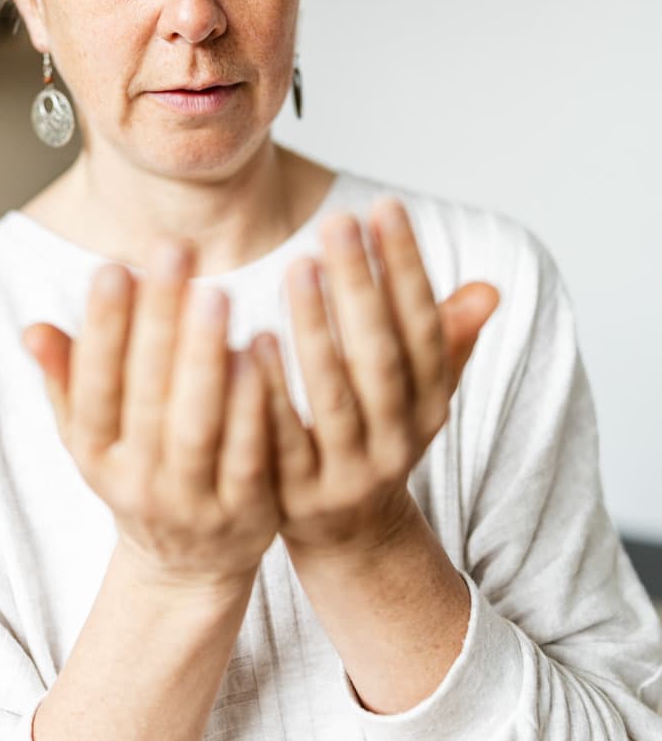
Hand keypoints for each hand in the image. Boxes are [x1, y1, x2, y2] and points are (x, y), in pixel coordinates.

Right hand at [21, 240, 279, 591]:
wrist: (187, 566)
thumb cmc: (139, 470)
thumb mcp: (94, 433)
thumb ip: (69, 378)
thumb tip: (33, 328)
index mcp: (94, 452)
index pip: (95, 383)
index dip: (103, 327)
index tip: (114, 266)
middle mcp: (135, 480)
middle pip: (147, 394)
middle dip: (158, 321)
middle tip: (174, 252)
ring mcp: (191, 501)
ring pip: (196, 425)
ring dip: (204, 358)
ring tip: (216, 294)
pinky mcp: (244, 513)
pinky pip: (248, 455)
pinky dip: (254, 406)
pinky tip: (262, 351)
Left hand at [250, 198, 500, 554]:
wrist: (346, 533)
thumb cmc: (375, 432)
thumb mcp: (416, 391)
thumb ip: (444, 340)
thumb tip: (490, 290)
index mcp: (428, 404)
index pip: (422, 326)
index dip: (406, 268)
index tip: (385, 207)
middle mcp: (396, 439)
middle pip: (381, 356)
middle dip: (361, 286)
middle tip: (337, 221)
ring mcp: (348, 472)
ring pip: (334, 396)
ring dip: (317, 329)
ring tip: (299, 266)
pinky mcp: (296, 498)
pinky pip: (282, 441)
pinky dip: (268, 393)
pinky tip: (250, 343)